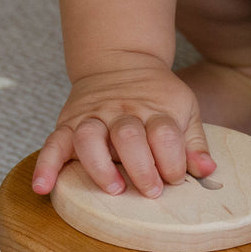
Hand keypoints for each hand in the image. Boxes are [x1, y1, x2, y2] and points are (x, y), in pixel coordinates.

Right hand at [31, 63, 215, 197]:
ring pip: (89, 139)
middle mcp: (122, 112)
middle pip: (128, 137)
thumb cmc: (156, 94)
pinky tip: (43, 187)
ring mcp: (92, 117)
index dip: (173, 159)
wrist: (120, 60)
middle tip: (151, 191)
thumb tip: (208, 171)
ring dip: (100, 167)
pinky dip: (46, 166)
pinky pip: (53, 143)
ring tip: (113, 188)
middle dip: (141, 167)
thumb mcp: (184, 108)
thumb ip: (194, 142)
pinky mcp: (68, 124)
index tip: (176, 178)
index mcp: (154, 109)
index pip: (165, 133)